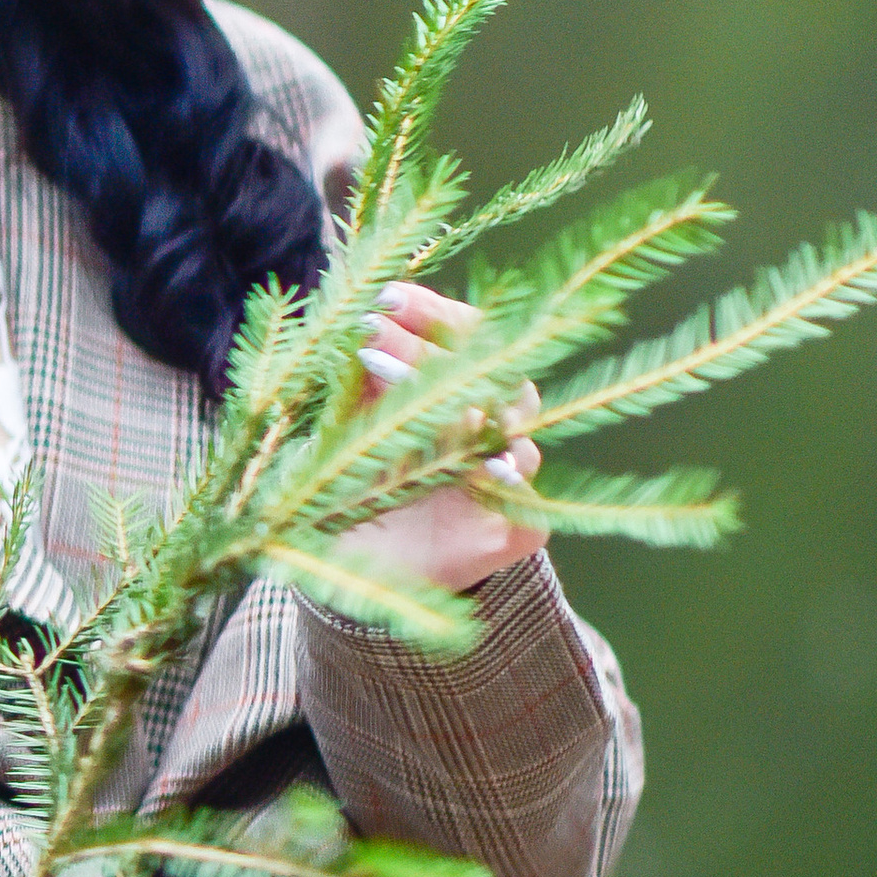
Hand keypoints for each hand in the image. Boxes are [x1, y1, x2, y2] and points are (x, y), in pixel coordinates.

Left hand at [333, 279, 548, 597]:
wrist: (365, 578)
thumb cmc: (359, 489)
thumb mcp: (347, 428)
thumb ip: (358, 384)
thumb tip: (356, 325)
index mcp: (463, 392)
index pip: (465, 333)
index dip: (429, 310)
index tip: (381, 299)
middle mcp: (493, 429)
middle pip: (492, 371)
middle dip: (428, 348)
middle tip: (371, 337)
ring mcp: (508, 480)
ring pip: (515, 431)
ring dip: (464, 407)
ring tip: (419, 394)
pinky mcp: (514, 532)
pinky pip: (530, 506)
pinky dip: (512, 484)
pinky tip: (490, 468)